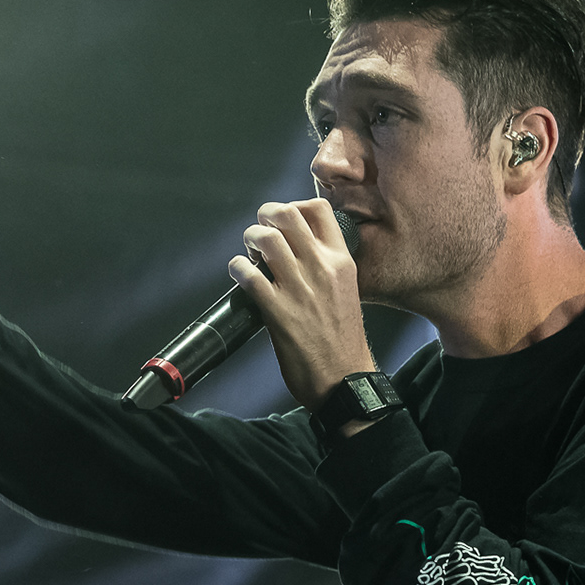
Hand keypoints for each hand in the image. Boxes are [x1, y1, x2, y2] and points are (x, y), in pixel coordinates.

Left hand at [229, 197, 377, 411]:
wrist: (345, 380)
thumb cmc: (344, 339)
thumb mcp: (346, 290)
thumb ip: (326, 266)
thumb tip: (297, 248)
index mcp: (341, 261)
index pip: (319, 209)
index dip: (294, 205)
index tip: (284, 220)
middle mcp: (322, 268)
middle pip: (287, 214)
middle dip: (265, 215)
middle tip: (260, 229)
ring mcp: (300, 289)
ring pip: (266, 239)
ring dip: (249, 239)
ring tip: (249, 253)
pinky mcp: (278, 312)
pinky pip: (249, 275)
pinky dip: (237, 268)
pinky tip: (239, 274)